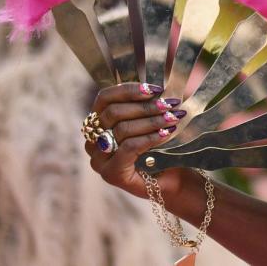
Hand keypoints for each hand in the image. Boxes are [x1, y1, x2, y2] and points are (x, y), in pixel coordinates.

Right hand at [86, 82, 192, 200]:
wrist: (171, 179)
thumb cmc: (160, 147)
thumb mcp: (150, 121)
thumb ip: (145, 105)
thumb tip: (156, 87)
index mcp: (98, 124)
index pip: (105, 98)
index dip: (129, 89)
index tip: (155, 88)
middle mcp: (93, 142)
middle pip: (113, 113)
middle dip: (146, 106)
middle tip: (170, 104)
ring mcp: (99, 160)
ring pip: (122, 129)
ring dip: (152, 121)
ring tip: (174, 117)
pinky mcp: (111, 174)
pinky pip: (129, 147)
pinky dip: (151, 137)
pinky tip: (167, 132)